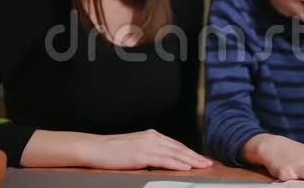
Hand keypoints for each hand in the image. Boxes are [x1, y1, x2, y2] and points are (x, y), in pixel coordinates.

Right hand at [83, 129, 212, 169]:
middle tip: (209, 163)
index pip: (176, 145)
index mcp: (151, 135)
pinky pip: (164, 160)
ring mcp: (148, 145)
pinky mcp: (142, 154)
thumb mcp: (134, 147)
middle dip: (195, 156)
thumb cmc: (111, 150)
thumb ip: (149, 150)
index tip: (201, 158)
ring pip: (175, 153)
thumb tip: (162, 158)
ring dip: (191, 160)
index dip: (190, 152)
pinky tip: (186, 167)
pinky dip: (177, 163)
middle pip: (179, 148)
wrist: (94, 148)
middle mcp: (152, 137)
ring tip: (203, 166)